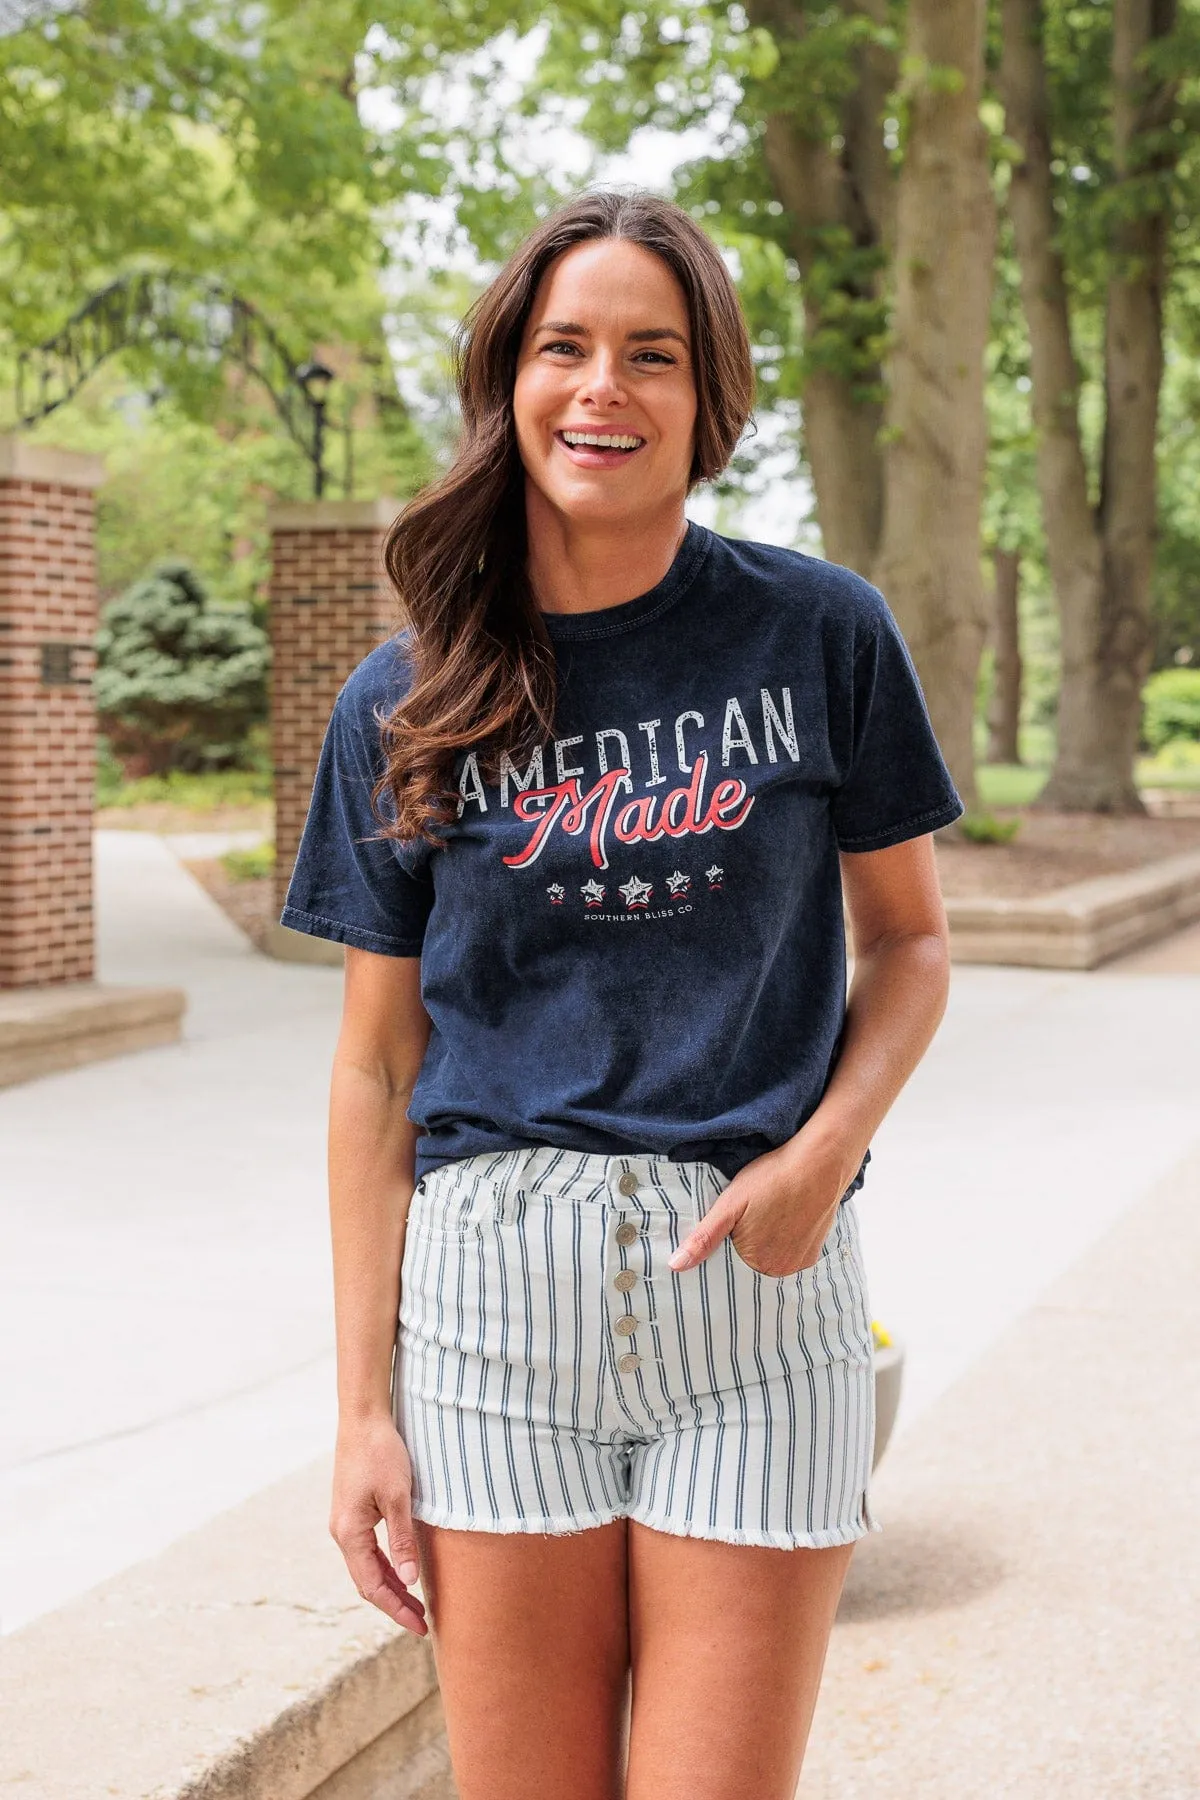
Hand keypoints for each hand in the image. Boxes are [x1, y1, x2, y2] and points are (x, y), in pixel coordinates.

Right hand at [330, 1415, 427, 1634]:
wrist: (363, 1418)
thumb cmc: (382, 1452)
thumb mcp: (398, 1497)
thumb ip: (403, 1540)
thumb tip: (410, 1582)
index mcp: (350, 1533)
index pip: (372, 1586)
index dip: (396, 1610)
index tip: (420, 1626)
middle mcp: (341, 1532)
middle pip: (367, 1582)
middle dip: (394, 1604)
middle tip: (422, 1622)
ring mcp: (344, 1522)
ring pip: (366, 1567)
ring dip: (390, 1587)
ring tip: (415, 1603)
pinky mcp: (351, 1512)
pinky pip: (366, 1550)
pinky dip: (384, 1567)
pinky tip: (402, 1571)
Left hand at [668, 1133, 856, 1276]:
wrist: (819, 1162)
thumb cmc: (771, 1178)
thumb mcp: (729, 1204)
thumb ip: (703, 1238)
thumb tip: (675, 1266)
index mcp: (754, 1262)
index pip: (728, 1264)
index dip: (726, 1244)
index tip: (730, 1225)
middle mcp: (779, 1270)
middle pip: (750, 1263)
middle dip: (745, 1245)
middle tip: (751, 1215)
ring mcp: (799, 1263)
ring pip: (770, 1258)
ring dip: (766, 1243)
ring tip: (768, 1214)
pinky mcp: (814, 1252)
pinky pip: (790, 1254)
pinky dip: (786, 1241)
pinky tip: (785, 1218)